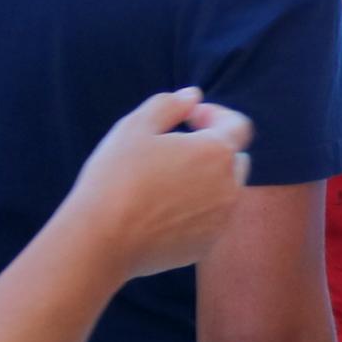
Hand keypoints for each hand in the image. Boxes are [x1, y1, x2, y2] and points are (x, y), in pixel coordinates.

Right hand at [71, 90, 251, 277]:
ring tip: (165, 181)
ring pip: (224, 191)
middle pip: (235, 159)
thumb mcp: (134, 126)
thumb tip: (194, 96)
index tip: (190, 117)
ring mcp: (221, 220)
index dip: (216, 115)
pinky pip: (210, 219)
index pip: (239, 126)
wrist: (102, 241)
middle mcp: (229, 187)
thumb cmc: (115, 178)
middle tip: (175, 149)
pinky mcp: (207, 245)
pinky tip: (162, 210)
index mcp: (216, 152)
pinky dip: (196, 210)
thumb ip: (169, 104)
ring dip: (206, 180)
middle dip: (213, 149)